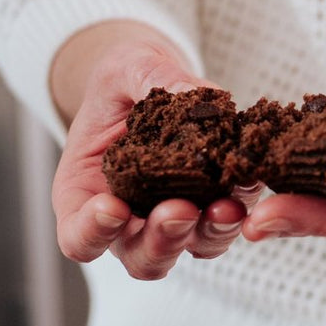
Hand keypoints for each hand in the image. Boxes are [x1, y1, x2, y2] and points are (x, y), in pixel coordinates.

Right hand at [50, 22, 257, 279]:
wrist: (153, 82)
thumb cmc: (124, 81)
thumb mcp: (126, 69)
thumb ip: (150, 80)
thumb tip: (195, 96)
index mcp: (84, 196)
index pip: (78, 237)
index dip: (93, 233)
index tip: (112, 208)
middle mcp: (128, 220)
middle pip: (140, 257)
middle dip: (161, 240)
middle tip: (179, 211)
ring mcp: (172, 219)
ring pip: (189, 248)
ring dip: (208, 233)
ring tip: (225, 206)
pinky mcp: (211, 205)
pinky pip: (225, 222)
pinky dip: (238, 209)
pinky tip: (247, 181)